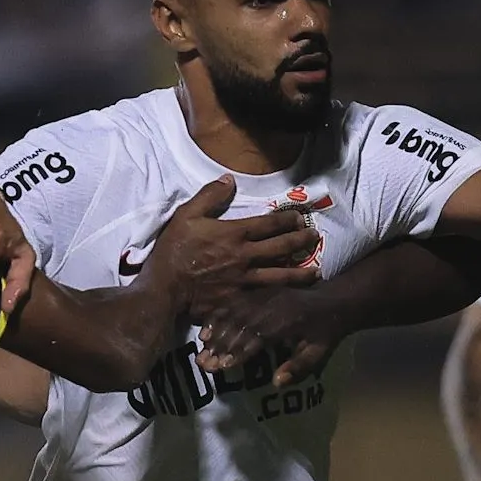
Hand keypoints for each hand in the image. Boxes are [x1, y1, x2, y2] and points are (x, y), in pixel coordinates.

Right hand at [152, 183, 330, 376]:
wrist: (164, 290)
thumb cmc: (173, 251)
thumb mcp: (186, 215)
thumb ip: (209, 196)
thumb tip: (229, 179)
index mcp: (235, 234)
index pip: (270, 224)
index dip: (288, 219)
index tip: (300, 217)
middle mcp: (245, 257)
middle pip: (282, 248)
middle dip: (301, 240)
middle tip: (315, 237)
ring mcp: (244, 281)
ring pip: (280, 276)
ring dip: (300, 273)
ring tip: (315, 272)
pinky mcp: (239, 301)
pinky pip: (265, 298)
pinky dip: (281, 297)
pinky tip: (291, 297)